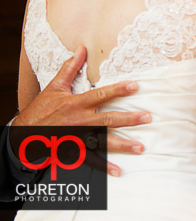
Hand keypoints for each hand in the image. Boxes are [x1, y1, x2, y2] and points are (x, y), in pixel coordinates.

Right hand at [13, 46, 149, 175]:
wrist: (23, 135)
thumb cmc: (41, 109)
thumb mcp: (54, 87)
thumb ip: (70, 68)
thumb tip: (81, 49)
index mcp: (76, 104)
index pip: (100, 95)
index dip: (118, 90)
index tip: (135, 86)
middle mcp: (79, 121)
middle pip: (107, 119)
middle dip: (128, 119)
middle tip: (147, 118)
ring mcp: (77, 138)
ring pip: (103, 141)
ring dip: (123, 145)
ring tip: (141, 147)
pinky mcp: (74, 151)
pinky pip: (91, 160)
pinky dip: (105, 166)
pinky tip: (119, 171)